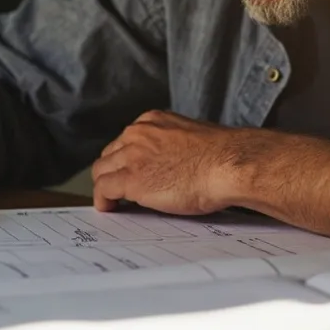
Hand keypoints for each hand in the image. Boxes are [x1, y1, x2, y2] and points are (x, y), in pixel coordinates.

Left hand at [91, 110, 251, 214]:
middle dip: (113, 172)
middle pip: (110, 154)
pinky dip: (102, 200)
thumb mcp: (191, 139)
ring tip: (112, 202)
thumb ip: (173, 146)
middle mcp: (138, 133)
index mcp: (153, 121)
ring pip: (101, 171)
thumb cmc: (222, 157)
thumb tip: (171, 164)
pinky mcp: (131, 179)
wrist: (228, 164)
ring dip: (106, 186)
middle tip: (119, 190)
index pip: (126, 141)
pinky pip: (103, 189)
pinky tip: (108, 208)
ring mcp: (132, 155)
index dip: (125, 160)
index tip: (128, 172)